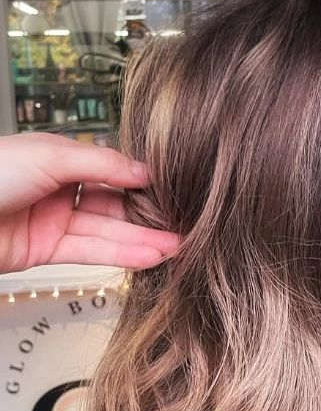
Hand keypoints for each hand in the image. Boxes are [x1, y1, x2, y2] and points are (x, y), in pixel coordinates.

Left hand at [0, 132, 178, 273]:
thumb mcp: (51, 155)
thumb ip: (103, 163)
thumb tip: (145, 171)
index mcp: (58, 157)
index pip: (111, 169)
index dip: (142, 182)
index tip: (173, 190)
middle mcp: (58, 189)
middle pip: (113, 203)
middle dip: (148, 215)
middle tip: (184, 224)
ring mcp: (54, 221)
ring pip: (107, 231)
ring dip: (142, 239)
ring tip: (177, 246)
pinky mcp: (47, 250)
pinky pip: (92, 251)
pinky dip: (122, 254)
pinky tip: (149, 255)